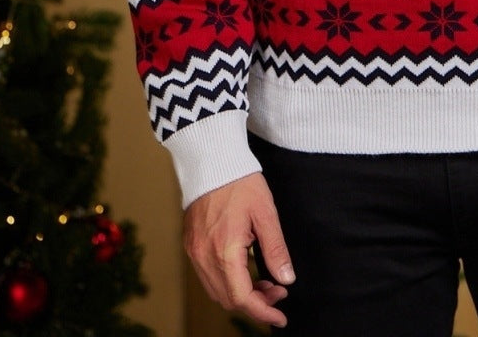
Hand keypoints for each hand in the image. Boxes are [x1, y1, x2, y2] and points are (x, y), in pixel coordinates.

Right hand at [184, 172, 294, 327]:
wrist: (211, 161)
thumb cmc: (240, 182)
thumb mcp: (266, 213)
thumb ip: (276, 249)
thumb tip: (286, 279)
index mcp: (224, 250)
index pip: (242, 298)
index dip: (263, 312)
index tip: (280, 317)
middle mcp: (204, 256)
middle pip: (228, 300)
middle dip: (255, 304)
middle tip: (278, 293)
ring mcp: (194, 252)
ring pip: (216, 292)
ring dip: (241, 295)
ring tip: (265, 283)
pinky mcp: (191, 245)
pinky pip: (207, 277)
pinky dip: (227, 283)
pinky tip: (244, 272)